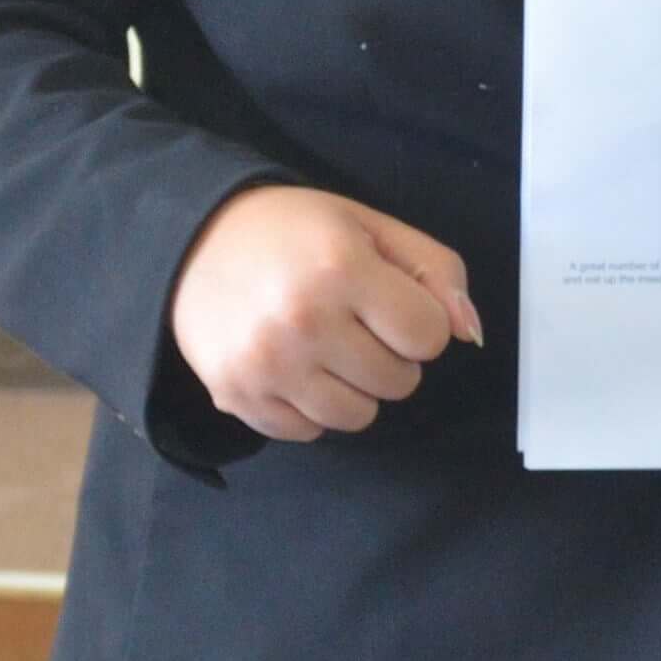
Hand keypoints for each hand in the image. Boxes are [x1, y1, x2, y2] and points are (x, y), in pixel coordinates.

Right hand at [167, 186, 482, 444]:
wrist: (192, 242)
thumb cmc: (294, 232)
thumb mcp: (371, 227)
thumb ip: (435, 271)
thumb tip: (468, 332)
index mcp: (341, 269)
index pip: (429, 337)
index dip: (418, 322)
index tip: (389, 302)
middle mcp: (303, 322)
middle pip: (399, 382)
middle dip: (390, 355)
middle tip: (354, 322)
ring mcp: (266, 365)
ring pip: (358, 418)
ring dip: (354, 388)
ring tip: (326, 346)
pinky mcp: (237, 396)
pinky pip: (310, 433)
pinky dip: (311, 408)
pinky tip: (294, 365)